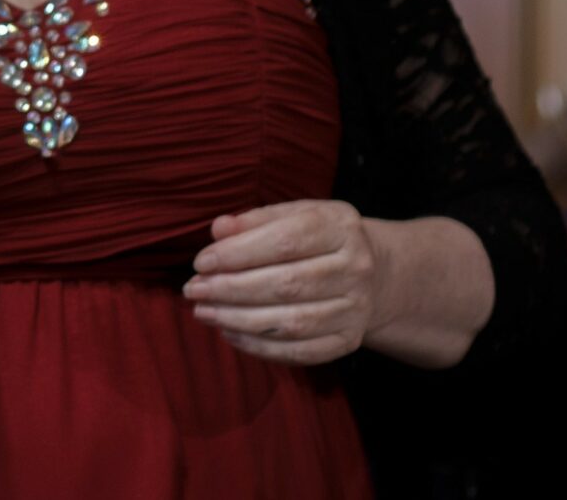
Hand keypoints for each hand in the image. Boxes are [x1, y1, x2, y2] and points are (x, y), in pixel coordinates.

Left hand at [183, 200, 391, 366]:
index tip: (202, 262)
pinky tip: (230, 333)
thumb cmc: (317, 238)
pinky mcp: (348, 341)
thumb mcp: (294, 215)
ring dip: (239, 319)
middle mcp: (355, 269)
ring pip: (292, 322)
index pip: (286, 241)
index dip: (238, 253)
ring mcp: (356, 309)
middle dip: (231, 289)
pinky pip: (301, 351)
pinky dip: (260, 346)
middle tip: (194, 290)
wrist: (372, 273)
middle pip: (287, 284)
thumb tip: (218, 230)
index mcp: (340, 227)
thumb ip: (256, 220)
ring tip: (204, 312)